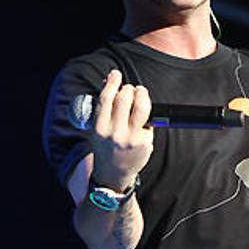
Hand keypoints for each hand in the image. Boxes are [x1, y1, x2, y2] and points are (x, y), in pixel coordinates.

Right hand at [89, 69, 153, 190]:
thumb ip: (105, 108)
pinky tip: (142, 120)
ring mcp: (131, 138)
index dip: (112, 82)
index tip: (115, 73)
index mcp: (99, 127)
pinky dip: (146, 116)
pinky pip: (148, 121)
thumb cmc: (106, 146)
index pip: (106, 98)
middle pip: (125, 99)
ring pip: (141, 107)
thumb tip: (110, 81)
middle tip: (131, 89)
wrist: (112, 174)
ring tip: (140, 93)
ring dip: (142, 95)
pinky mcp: (145, 143)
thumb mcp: (99, 129)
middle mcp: (115, 132)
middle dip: (129, 89)